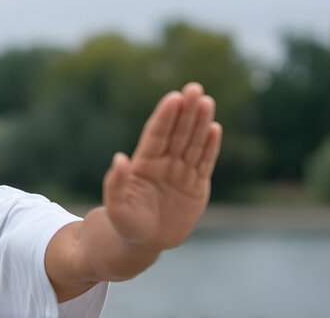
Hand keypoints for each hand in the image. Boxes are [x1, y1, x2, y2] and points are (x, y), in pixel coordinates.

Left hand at [103, 82, 221, 250]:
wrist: (144, 242)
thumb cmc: (125, 223)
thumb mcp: (115, 207)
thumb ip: (115, 183)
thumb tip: (119, 158)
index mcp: (143, 164)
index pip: (156, 135)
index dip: (165, 116)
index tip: (173, 97)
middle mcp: (164, 164)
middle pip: (177, 132)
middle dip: (186, 111)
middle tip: (194, 87)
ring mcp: (181, 173)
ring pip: (193, 143)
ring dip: (200, 122)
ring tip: (206, 101)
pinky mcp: (197, 186)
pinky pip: (205, 162)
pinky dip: (211, 146)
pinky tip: (215, 128)